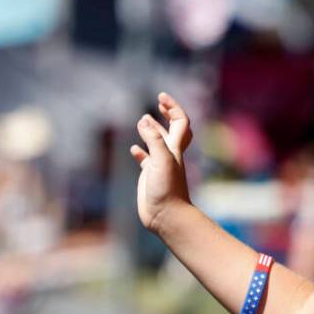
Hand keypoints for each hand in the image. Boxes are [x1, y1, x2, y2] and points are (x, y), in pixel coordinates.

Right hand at [129, 92, 193, 231]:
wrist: (167, 216)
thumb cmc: (167, 190)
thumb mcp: (161, 160)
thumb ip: (153, 140)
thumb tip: (144, 121)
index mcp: (175, 149)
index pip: (180, 122)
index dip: (173, 107)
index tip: (160, 97)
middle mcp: (169, 155)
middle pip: (173, 130)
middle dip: (167, 114)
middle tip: (159, 103)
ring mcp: (160, 166)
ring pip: (158, 144)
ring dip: (152, 131)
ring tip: (143, 120)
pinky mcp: (150, 177)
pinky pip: (146, 161)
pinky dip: (140, 152)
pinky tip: (133, 149)